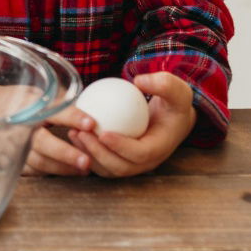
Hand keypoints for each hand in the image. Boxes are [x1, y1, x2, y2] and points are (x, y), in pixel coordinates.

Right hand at [0, 76, 93, 175]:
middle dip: (65, 153)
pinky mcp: (10, 159)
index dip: (72, 116)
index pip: (53, 110)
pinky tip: (65, 171)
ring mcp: (13, 145)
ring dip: (63, 167)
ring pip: (40, 161)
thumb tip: (90, 103)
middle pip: (43, 143)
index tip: (91, 123)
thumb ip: (58, 99)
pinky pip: (32, 170)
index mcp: (28, 105)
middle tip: (87, 161)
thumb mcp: (35, 92)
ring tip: (84, 169)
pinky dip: (50, 171)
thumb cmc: (15, 99)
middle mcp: (19, 126)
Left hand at [64, 72, 196, 177]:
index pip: (140, 154)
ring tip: (74, 134)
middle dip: (99, 153)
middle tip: (82, 133)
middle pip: (121, 167)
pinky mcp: (122, 161)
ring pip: (108, 169)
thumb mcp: (176, 90)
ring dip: (89, 155)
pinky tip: (74, 134)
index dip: (121, 147)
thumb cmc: (173, 102)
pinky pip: (102, 163)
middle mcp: (147, 162)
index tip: (103, 133)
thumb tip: (139, 81)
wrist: (171, 117)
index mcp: (161, 148)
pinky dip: (87, 153)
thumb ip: (163, 84)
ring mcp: (134, 165)